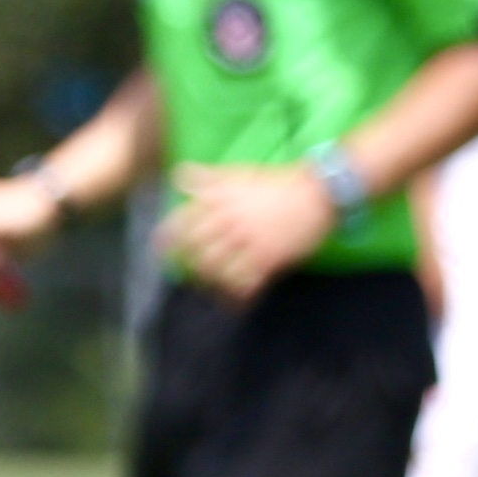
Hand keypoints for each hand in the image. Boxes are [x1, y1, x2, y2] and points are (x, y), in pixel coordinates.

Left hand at [163, 163, 335, 300]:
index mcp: (223, 202)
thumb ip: (209, 178)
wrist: (319, 192)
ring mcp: (250, 242)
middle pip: (197, 249)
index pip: (186, 221)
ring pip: (218, 268)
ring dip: (209, 280)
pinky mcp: (270, 258)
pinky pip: (247, 281)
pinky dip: (238, 295)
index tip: (158, 247)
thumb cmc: (277, 182)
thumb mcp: (241, 173)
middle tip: (182, 272)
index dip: (168, 236)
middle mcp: (231, 222)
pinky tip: (234, 302)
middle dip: (186, 262)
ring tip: (207, 287)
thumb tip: (178, 174)